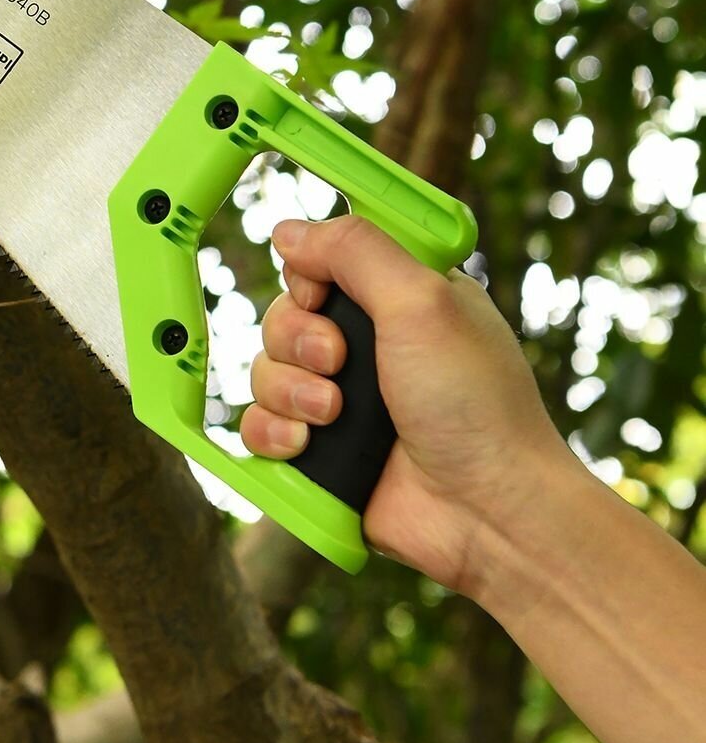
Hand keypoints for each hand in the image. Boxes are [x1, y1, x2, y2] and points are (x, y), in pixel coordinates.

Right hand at [242, 216, 569, 591]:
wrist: (486, 512)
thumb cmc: (476, 405)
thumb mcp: (423, 302)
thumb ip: (355, 251)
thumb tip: (288, 230)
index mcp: (400, 301)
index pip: (320, 263)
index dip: (308, 276)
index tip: (324, 295)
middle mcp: (367, 347)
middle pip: (284, 315)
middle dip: (297, 339)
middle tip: (339, 363)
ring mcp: (341, 401)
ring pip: (265, 370)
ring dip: (289, 391)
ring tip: (334, 416)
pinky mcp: (319, 451)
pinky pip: (257, 426)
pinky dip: (271, 432)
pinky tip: (305, 446)